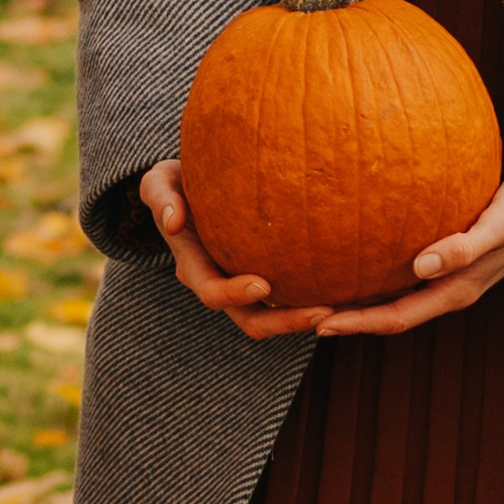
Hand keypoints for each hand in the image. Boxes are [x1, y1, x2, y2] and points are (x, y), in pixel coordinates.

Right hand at [138, 159, 329, 343]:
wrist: (191, 191)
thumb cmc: (175, 183)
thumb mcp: (159, 182)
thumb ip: (161, 197)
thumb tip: (174, 220)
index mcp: (193, 268)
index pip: (212, 291)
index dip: (235, 293)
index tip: (262, 284)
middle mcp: (220, 284)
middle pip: (252, 319)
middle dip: (286, 321)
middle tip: (324, 312)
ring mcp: (243, 286)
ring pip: (275, 315)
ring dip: (304, 318)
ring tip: (340, 308)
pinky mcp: (265, 277)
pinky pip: (289, 297)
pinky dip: (310, 299)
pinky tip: (344, 290)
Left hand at [312, 163, 503, 338]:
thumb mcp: (500, 223)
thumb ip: (465, 247)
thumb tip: (420, 267)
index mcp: (458, 290)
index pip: (396, 318)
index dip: (357, 324)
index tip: (317, 323)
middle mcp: (448, 288)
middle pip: (388, 314)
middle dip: (346, 318)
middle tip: (299, 312)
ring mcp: (448, 274)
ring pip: (394, 296)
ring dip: (357, 300)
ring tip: (316, 290)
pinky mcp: (448, 255)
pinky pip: (404, 272)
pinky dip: (375, 272)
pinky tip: (352, 253)